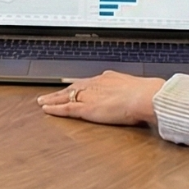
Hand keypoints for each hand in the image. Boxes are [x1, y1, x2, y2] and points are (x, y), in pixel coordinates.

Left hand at [37, 71, 161, 126]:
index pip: (87, 82)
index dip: (77, 86)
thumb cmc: (145, 94)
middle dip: (61, 91)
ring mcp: (89, 96)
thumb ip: (129, 91)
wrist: (144, 97)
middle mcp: (95, 84)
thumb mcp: (135, 88)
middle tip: (49, 94)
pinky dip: (55, 109)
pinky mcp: (86, 108)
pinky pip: (66, 108)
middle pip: (73, 87)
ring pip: (65, 96)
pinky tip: (46, 109)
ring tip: (42, 101)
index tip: (71, 88)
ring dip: (53, 99)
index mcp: (107, 78)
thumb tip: (134, 96)